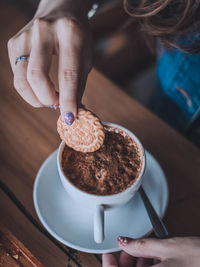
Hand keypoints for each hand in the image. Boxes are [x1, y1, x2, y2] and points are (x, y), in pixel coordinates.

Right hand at [8, 0, 92, 123]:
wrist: (60, 8)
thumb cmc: (77, 35)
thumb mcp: (86, 57)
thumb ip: (78, 84)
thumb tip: (72, 112)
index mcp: (69, 33)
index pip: (67, 74)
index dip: (67, 100)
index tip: (69, 118)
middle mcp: (43, 31)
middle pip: (37, 77)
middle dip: (47, 99)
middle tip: (57, 105)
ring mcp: (25, 36)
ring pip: (22, 79)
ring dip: (35, 98)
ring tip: (49, 98)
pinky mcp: (13, 43)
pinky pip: (17, 75)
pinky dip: (29, 89)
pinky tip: (41, 86)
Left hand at [103, 236, 199, 266]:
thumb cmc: (199, 258)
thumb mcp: (168, 248)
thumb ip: (141, 246)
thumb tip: (124, 242)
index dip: (110, 266)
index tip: (108, 255)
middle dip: (125, 263)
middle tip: (127, 249)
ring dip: (136, 265)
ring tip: (141, 252)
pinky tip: (152, 259)